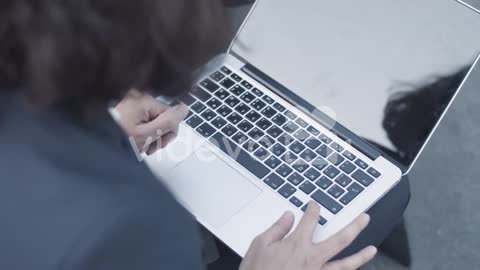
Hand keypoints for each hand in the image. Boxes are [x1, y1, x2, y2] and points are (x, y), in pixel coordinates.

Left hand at [115, 91, 188, 154]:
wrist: (91, 144)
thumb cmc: (115, 139)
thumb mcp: (146, 134)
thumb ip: (168, 122)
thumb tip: (185, 109)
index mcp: (144, 100)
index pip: (171, 115)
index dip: (167, 133)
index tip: (156, 145)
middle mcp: (137, 96)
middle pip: (161, 117)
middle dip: (157, 135)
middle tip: (146, 148)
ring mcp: (129, 102)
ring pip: (151, 120)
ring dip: (148, 136)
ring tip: (136, 146)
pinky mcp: (123, 108)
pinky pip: (140, 119)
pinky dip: (138, 131)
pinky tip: (131, 140)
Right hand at [240, 202, 376, 269]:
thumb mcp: (259, 245)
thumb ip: (277, 229)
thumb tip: (288, 216)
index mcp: (297, 244)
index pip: (310, 220)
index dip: (314, 209)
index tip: (316, 205)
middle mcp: (312, 258)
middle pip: (340, 239)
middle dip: (354, 226)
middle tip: (365, 218)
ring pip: (346, 264)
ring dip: (361, 256)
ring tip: (372, 250)